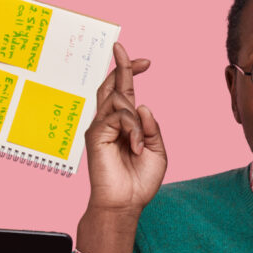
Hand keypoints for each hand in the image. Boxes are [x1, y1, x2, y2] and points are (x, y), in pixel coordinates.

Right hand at [77, 43, 165, 252]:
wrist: (125, 203)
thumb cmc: (139, 181)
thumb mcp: (156, 150)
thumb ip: (151, 127)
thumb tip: (142, 105)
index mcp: (125, 125)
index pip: (125, 91)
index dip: (131, 72)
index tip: (145, 61)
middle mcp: (110, 122)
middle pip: (112, 85)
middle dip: (121, 65)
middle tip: (123, 48)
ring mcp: (101, 127)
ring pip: (119, 100)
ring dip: (136, 120)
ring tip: (139, 146)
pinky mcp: (95, 134)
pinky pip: (118, 117)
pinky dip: (132, 130)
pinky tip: (134, 148)